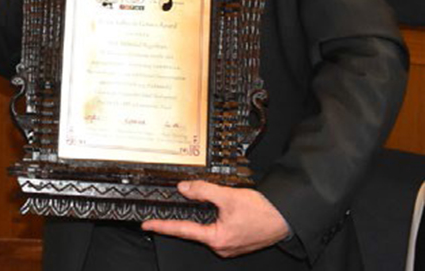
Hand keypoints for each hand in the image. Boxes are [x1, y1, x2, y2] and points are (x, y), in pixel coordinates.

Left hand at [141, 181, 289, 257]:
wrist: (285, 217)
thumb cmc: (263, 211)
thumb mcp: (228, 196)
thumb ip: (203, 190)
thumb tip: (184, 188)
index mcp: (217, 238)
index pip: (182, 230)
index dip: (162, 226)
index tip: (147, 225)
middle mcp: (222, 246)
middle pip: (194, 229)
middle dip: (185, 216)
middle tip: (172, 207)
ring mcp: (229, 246)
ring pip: (207, 228)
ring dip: (203, 216)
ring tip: (208, 205)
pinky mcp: (236, 241)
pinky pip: (218, 229)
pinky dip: (213, 219)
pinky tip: (217, 210)